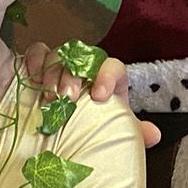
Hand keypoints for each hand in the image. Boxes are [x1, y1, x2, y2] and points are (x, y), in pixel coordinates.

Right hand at [21, 43, 161, 147]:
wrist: (60, 134)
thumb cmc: (89, 127)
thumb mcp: (111, 129)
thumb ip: (132, 131)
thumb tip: (154, 135)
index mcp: (107, 80)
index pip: (112, 66)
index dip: (107, 77)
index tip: (100, 96)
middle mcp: (84, 68)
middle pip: (82, 57)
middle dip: (74, 75)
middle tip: (68, 98)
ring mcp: (61, 64)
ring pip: (60, 54)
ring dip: (53, 72)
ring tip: (49, 96)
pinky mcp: (38, 66)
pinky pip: (37, 52)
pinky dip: (35, 60)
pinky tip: (33, 78)